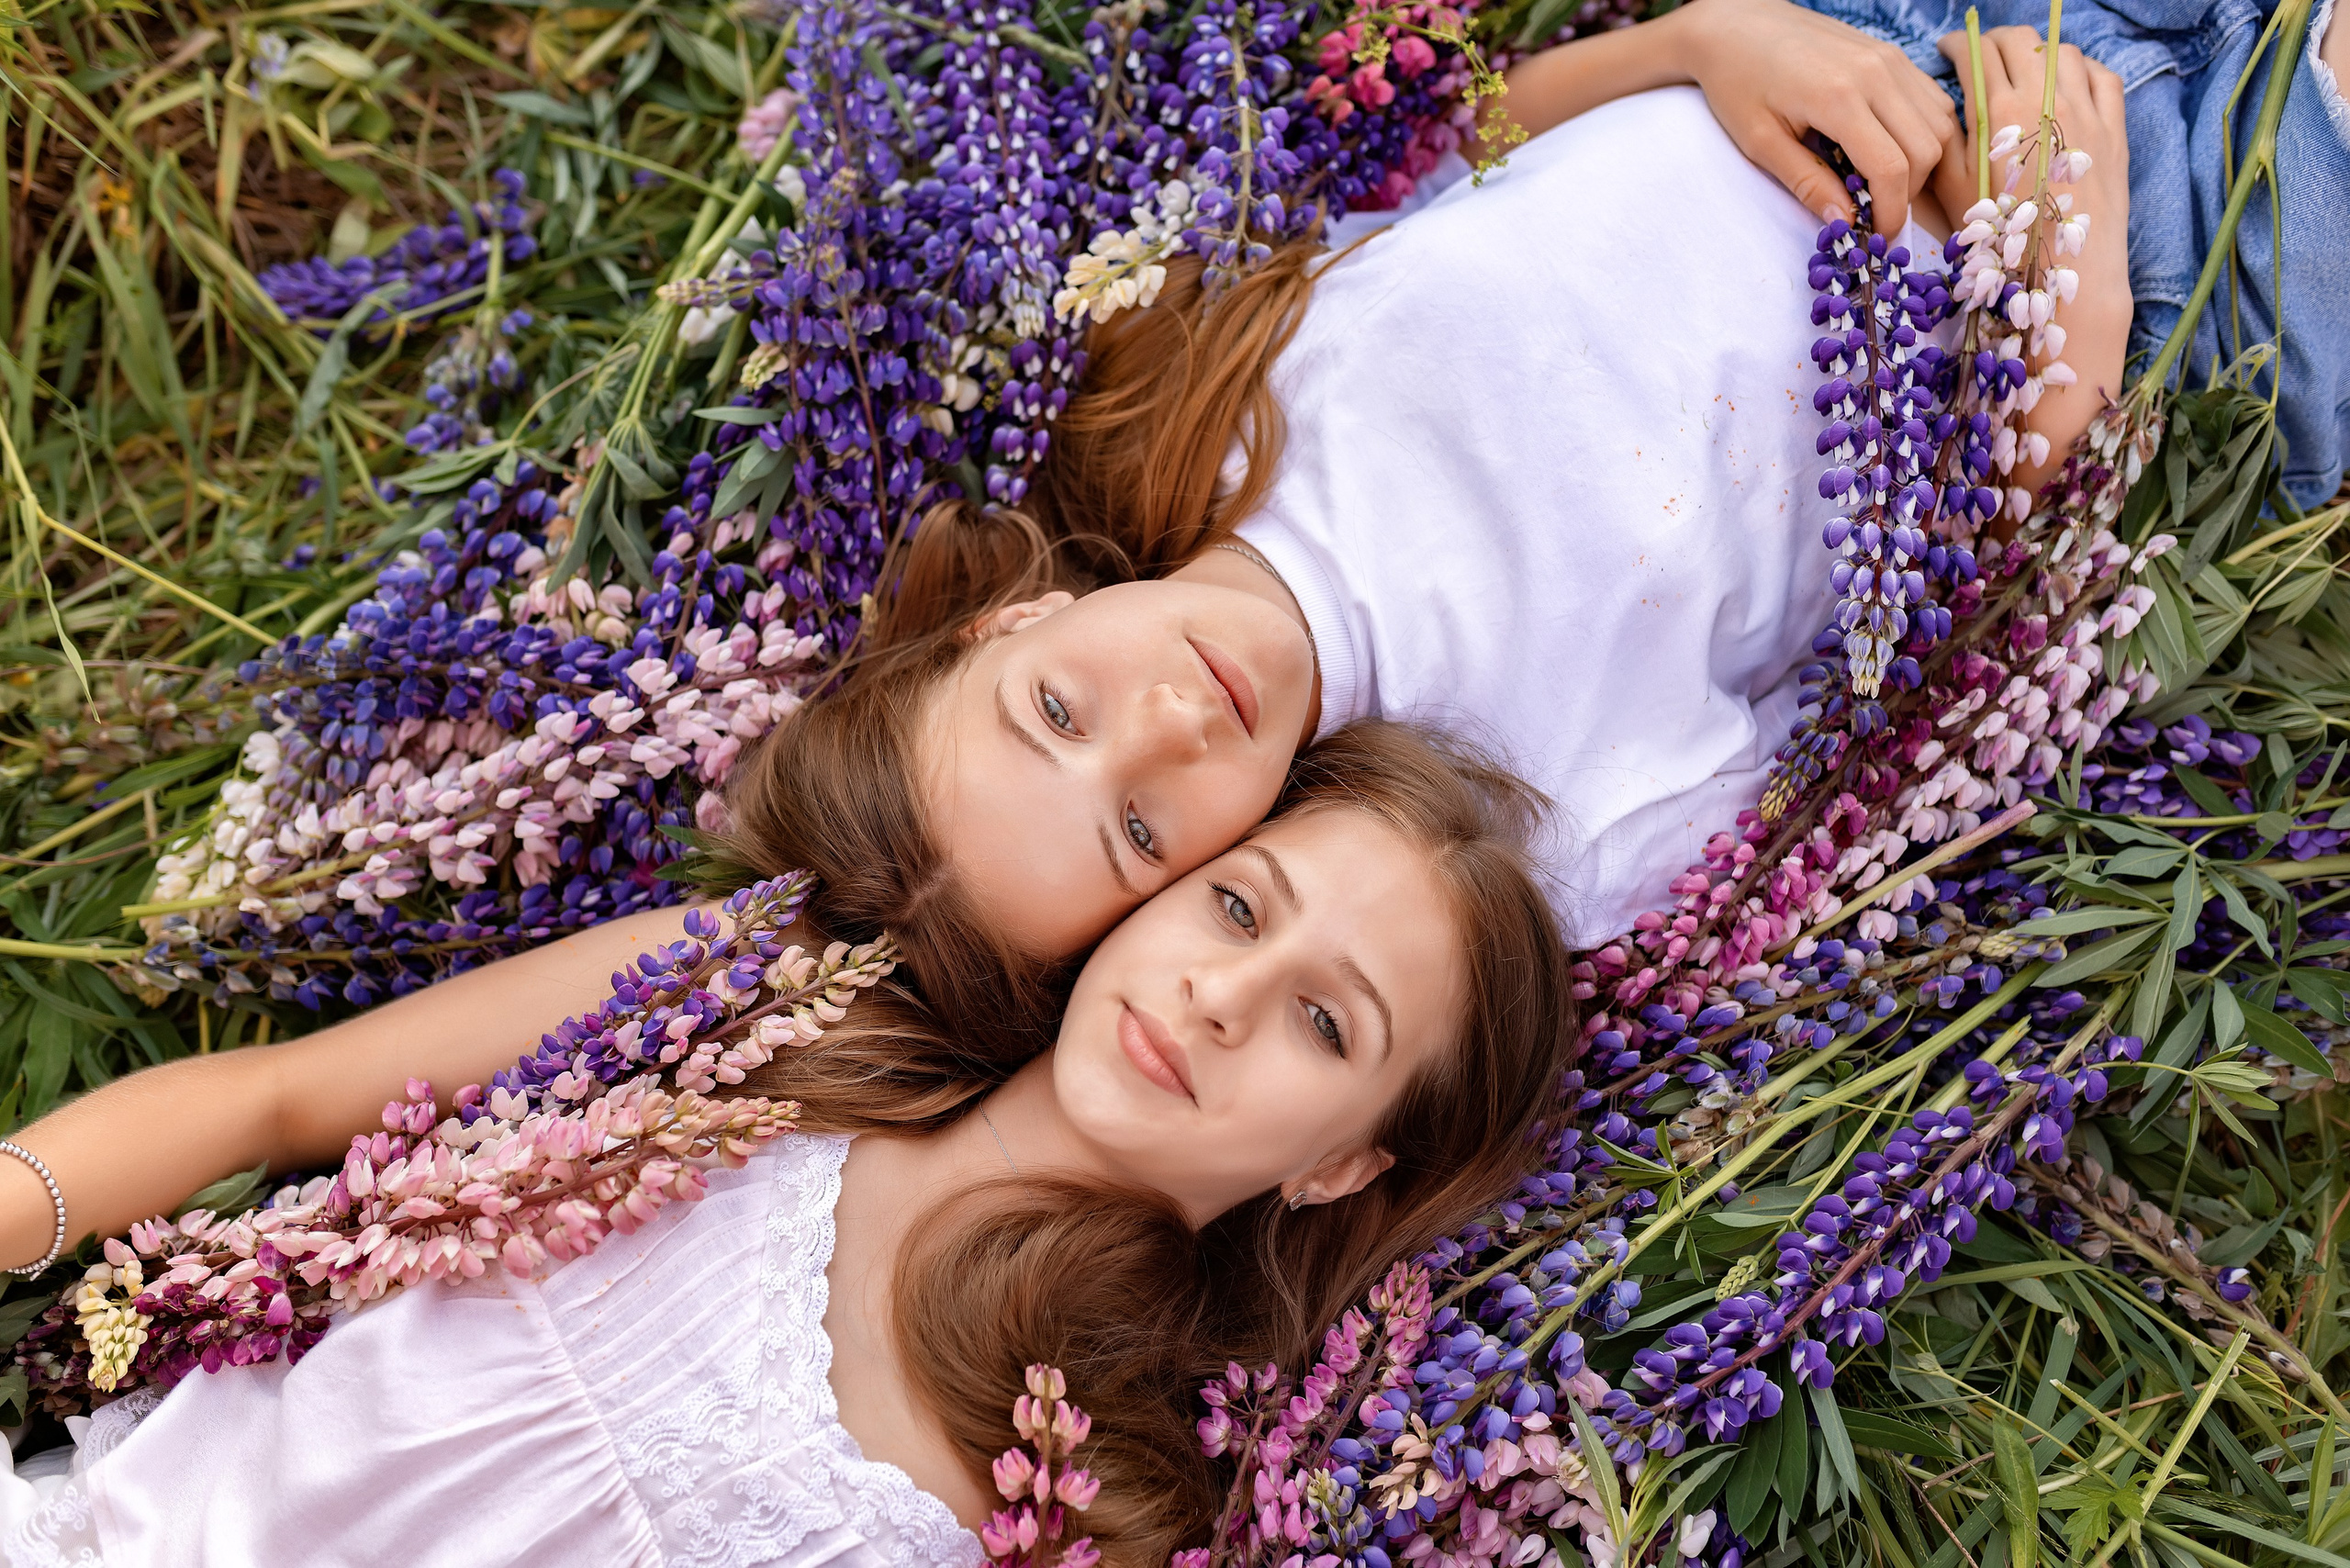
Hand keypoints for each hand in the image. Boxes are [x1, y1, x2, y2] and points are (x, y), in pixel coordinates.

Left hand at [1676, 0, 1960, 232]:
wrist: (1737, 24)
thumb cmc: (1738, 83)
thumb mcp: (1760, 143)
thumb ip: (1807, 182)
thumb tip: (1844, 221)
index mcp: (1839, 97)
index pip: (1892, 169)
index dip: (1891, 213)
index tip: (1876, 237)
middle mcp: (1877, 72)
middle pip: (1926, 150)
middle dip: (1907, 193)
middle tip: (1875, 213)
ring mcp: (1891, 58)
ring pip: (1940, 125)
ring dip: (1921, 164)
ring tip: (1881, 184)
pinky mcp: (1893, 54)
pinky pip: (1932, 101)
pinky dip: (1924, 134)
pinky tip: (1890, 150)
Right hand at [1932, 26, 2128, 251]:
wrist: (2062, 271)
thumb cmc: (2000, 237)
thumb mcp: (1952, 187)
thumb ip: (1945, 137)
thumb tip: (1944, 103)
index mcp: (1998, 110)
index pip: (1974, 52)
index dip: (1955, 46)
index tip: (1947, 52)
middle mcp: (2044, 98)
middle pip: (2017, 41)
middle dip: (1992, 41)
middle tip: (1979, 57)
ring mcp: (2085, 108)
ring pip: (2060, 51)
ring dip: (2036, 54)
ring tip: (2023, 72)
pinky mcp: (2113, 125)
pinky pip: (2102, 75)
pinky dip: (2082, 69)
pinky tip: (2068, 84)